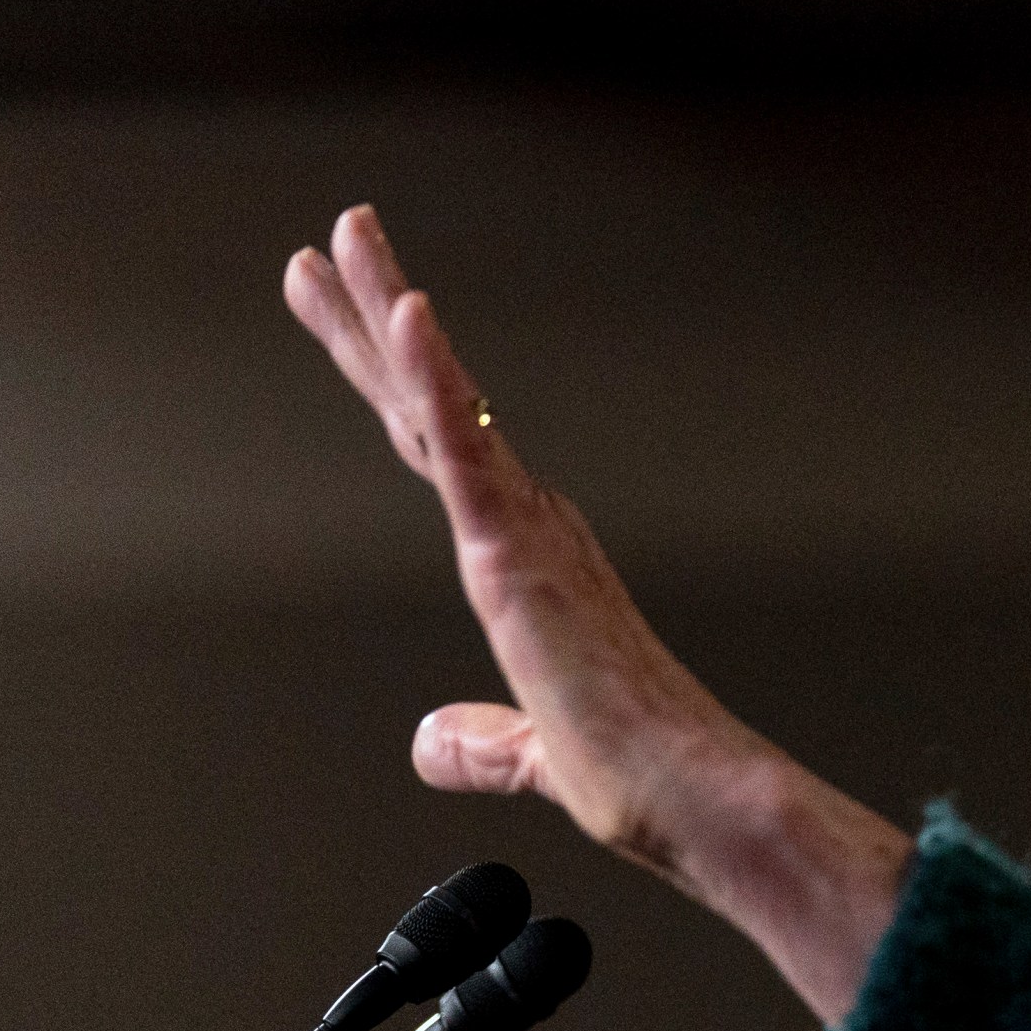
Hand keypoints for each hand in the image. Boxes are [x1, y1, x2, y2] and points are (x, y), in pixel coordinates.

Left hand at [283, 204, 909, 1022]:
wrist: (696, 796)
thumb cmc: (641, 775)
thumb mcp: (532, 754)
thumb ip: (483, 741)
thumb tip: (432, 741)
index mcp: (531, 558)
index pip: (442, 447)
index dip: (396, 378)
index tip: (359, 314)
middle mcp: (530, 525)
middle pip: (429, 401)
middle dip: (373, 315)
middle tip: (334, 235)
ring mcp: (525, 532)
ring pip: (437, 400)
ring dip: (387, 312)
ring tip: (346, 234)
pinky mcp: (518, 556)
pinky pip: (467, 446)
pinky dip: (437, 374)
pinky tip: (407, 312)